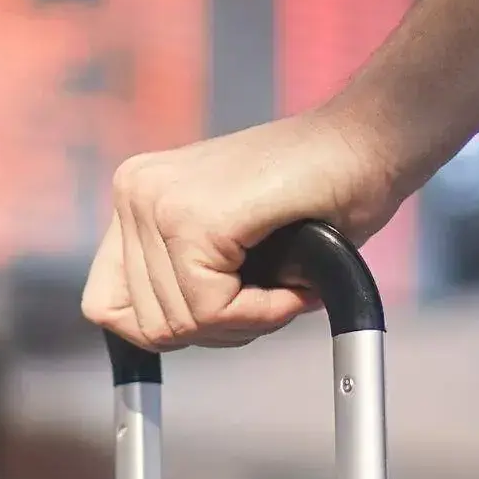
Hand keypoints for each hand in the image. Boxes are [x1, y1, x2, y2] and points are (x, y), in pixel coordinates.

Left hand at [82, 107, 400, 350]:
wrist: (372, 141)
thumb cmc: (318, 193)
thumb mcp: (227, 245)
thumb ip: (181, 279)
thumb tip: (151, 338)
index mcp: (136, 194)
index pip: (107, 305)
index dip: (169, 327)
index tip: (222, 312)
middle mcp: (135, 191)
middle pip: (145, 323)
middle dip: (216, 328)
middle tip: (270, 297)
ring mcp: (158, 201)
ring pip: (179, 323)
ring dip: (246, 321)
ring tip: (286, 284)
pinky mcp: (194, 217)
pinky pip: (211, 312)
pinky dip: (261, 315)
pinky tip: (294, 287)